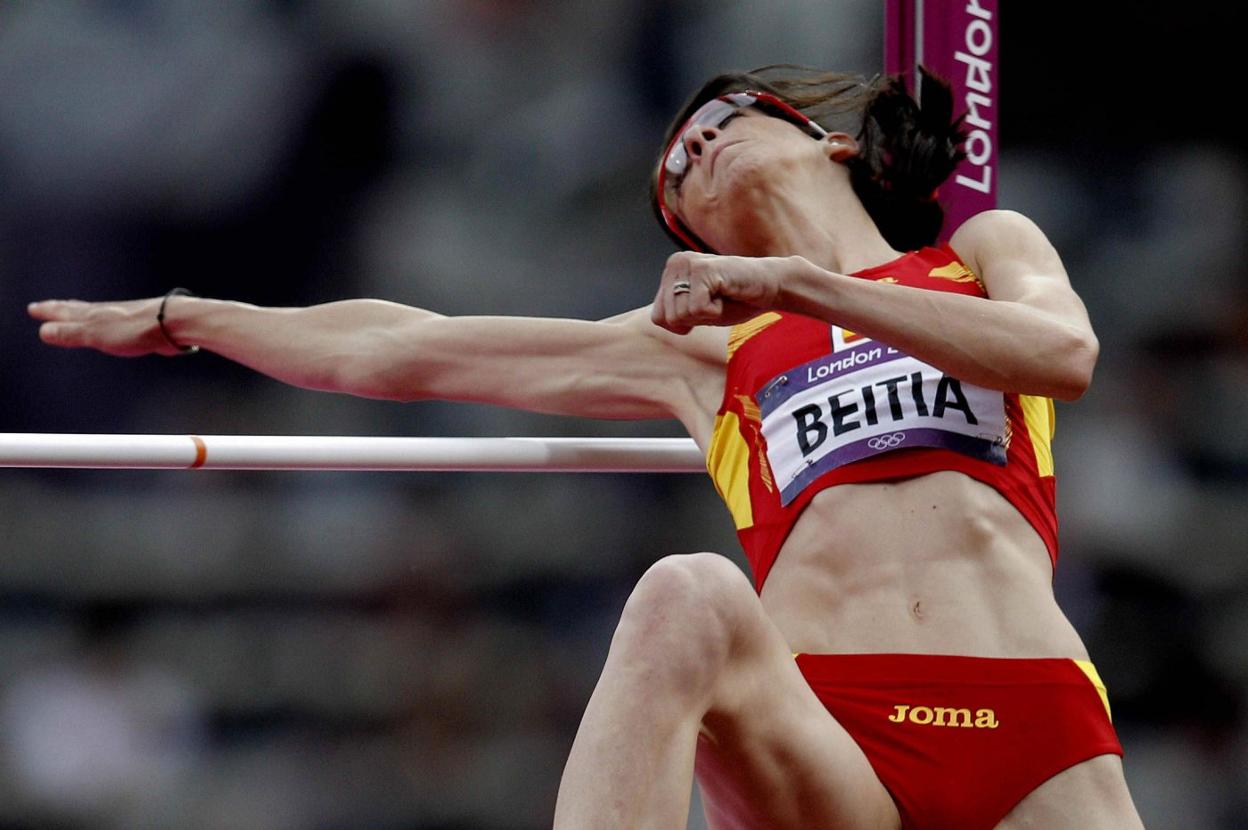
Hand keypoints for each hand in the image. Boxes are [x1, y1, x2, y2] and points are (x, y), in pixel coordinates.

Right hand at [28, 297, 185, 356]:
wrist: (174, 323)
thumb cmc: (135, 329)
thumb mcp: (96, 334)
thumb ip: (71, 333)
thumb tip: (43, 331)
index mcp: (94, 315)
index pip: (65, 312)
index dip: (49, 311)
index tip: (34, 308)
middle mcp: (108, 313)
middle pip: (79, 310)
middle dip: (62, 309)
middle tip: (47, 305)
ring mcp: (124, 318)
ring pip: (98, 316)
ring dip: (84, 315)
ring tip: (78, 314)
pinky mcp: (141, 328)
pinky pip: (117, 326)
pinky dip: (107, 325)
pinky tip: (115, 328)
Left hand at [650, 251, 793, 334]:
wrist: (770, 286)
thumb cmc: (736, 300)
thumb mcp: (697, 310)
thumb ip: (675, 312)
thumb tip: (655, 319)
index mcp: (671, 272)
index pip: (658, 318)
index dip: (684, 324)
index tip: (705, 308)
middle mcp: (675, 263)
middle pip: (669, 318)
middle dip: (695, 320)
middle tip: (716, 302)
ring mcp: (688, 264)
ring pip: (681, 315)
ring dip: (706, 315)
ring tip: (722, 297)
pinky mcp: (703, 269)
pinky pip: (697, 309)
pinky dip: (715, 312)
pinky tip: (726, 294)